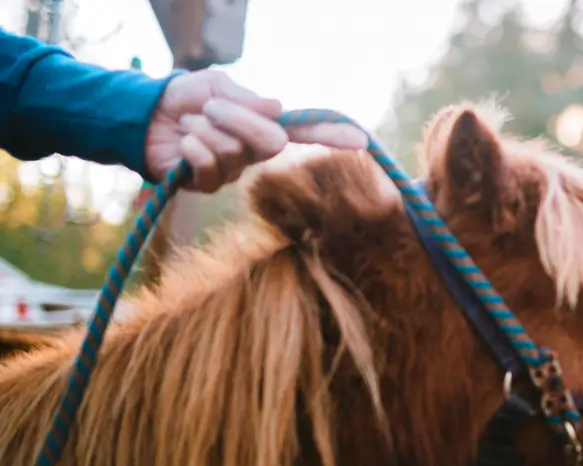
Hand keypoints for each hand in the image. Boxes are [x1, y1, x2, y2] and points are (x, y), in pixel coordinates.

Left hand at [143, 70, 367, 192]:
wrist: (143, 117)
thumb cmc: (184, 99)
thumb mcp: (217, 86)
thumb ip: (247, 99)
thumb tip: (277, 109)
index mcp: (263, 125)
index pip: (305, 131)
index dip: (332, 135)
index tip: (361, 139)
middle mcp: (254, 151)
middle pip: (271, 142)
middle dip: (239, 119)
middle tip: (211, 107)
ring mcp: (233, 170)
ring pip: (234, 151)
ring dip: (204, 128)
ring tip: (189, 123)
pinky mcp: (208, 185)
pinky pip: (209, 165)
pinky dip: (192, 146)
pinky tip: (183, 143)